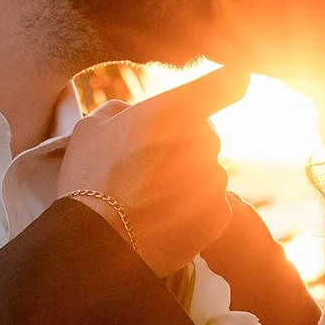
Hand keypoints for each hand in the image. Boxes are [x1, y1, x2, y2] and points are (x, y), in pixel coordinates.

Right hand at [57, 67, 248, 275]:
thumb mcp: (90, 128)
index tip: (236, 81)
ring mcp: (214, 178)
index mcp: (175, 110)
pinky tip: (164, 221)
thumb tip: (132, 111)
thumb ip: (120, 110)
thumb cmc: (88, 179)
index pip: (224, 84)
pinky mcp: (219, 214)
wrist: (97, 242)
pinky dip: (193, 212)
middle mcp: (203, 140)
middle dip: (183, 149)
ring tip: (151, 202)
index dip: (229, 82)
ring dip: (188, 183)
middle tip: (149, 171)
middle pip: (204, 137)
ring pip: (208, 174)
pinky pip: (212, 205)